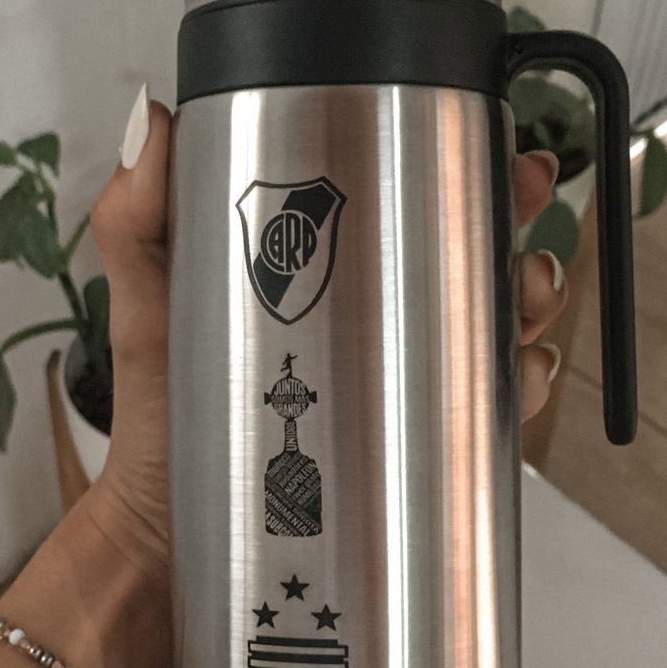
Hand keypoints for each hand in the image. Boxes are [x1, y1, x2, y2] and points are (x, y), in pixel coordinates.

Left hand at [85, 99, 566, 574]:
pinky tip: (519, 377)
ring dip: (528, 300)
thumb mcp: (145, 308)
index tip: (497, 153)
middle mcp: (364, 317)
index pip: (398, 194)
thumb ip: (138, 219)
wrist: (172, 549)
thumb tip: (147, 119)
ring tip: (526, 303)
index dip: (458, 165)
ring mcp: (393, 381)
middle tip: (522, 226)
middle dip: (515, 227)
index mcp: (311, 269)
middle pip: (464, 251)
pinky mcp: (412, 445)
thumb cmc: (158, 424)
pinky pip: (486, 406)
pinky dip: (519, 385)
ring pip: (491, 320)